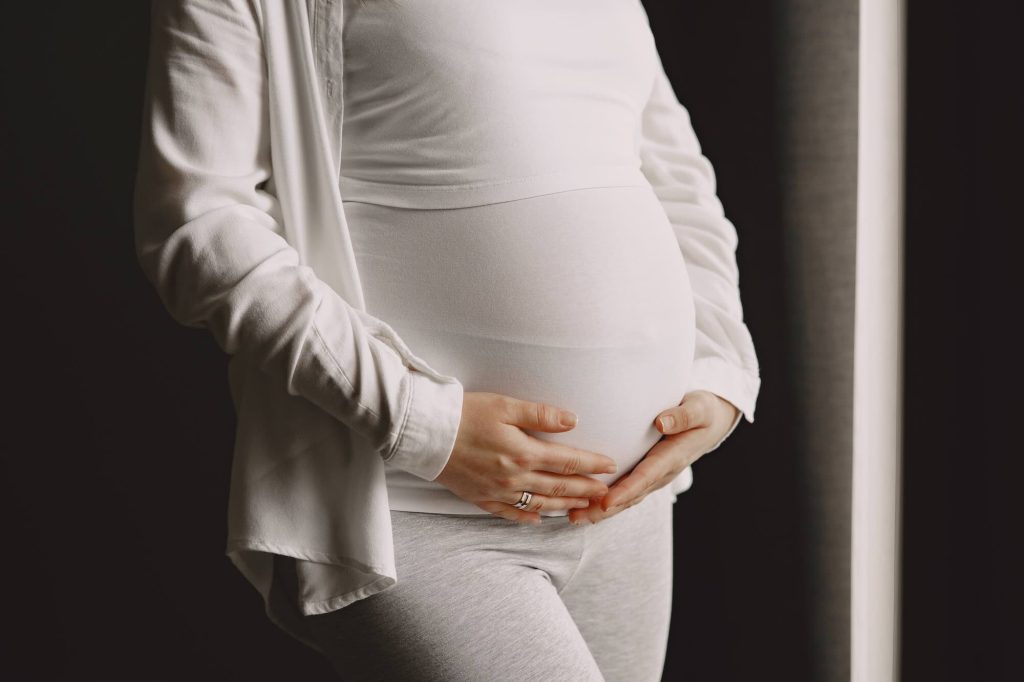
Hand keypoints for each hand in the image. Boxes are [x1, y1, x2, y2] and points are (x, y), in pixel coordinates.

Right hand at [434, 392, 617, 524]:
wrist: (425, 433)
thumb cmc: (464, 413)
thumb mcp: (505, 405)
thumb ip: (541, 415)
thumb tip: (573, 420)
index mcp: (523, 452)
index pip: (567, 462)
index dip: (592, 464)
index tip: (611, 466)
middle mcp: (514, 477)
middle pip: (559, 487)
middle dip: (586, 490)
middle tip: (606, 493)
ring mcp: (497, 491)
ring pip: (539, 504)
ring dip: (565, 506)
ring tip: (584, 507)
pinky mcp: (480, 498)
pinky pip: (510, 513)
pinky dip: (528, 517)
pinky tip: (539, 519)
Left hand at [568, 390, 740, 524]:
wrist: (712, 423)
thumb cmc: (703, 412)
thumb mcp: (699, 408)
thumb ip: (683, 416)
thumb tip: (661, 422)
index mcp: (672, 457)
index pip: (645, 477)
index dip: (625, 491)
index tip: (605, 501)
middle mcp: (661, 472)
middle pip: (631, 495)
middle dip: (604, 509)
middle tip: (576, 517)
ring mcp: (653, 476)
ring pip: (626, 497)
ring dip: (600, 510)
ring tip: (573, 517)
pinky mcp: (646, 473)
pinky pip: (625, 490)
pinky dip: (605, 500)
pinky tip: (583, 504)